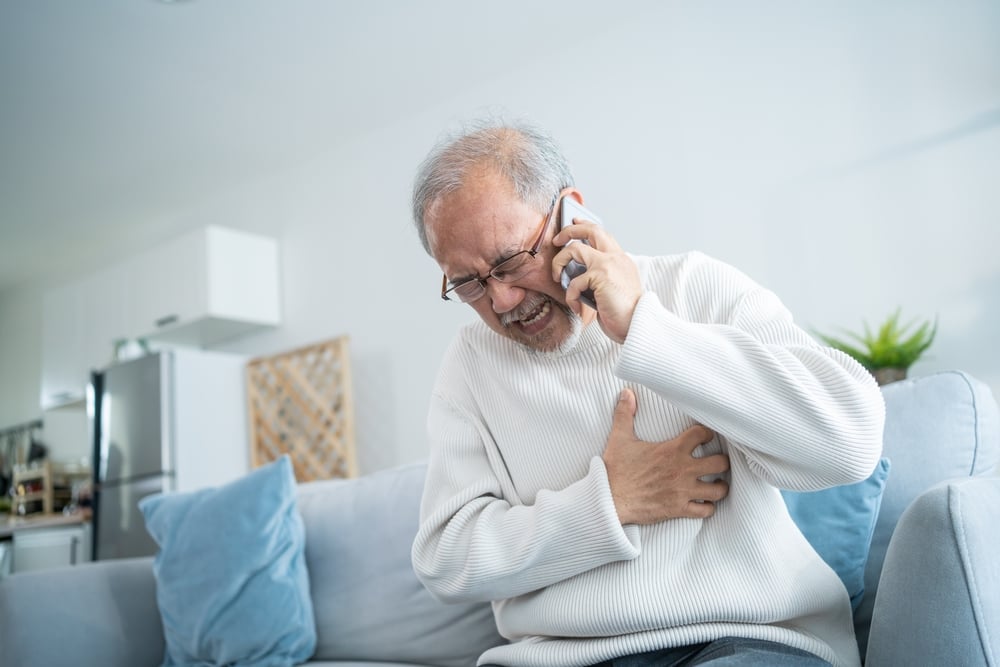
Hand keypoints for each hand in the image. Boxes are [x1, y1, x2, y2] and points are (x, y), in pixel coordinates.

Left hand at [551, 218, 641, 343]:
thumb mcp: (614, 288)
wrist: (637, 324)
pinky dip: (570, 296)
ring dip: (559, 262)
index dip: (585, 226)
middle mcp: (616, 257)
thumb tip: (575, 273)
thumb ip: (600, 276)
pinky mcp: (600, 276)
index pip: (602, 234)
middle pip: (591, 230)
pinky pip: (574, 281)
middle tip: (557, 240)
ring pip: (574, 249)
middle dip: (569, 231)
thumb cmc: (625, 312)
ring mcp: (608, 264)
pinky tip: (576, 307)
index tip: (573, 223)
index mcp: (621, 259)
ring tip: (557, 277)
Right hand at [603, 388, 729, 523]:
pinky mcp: (679, 508)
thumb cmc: (616, 469)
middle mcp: (683, 470)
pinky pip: (705, 511)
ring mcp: (683, 491)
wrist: (609, 498)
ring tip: (716, 483)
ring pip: (718, 490)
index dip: (706, 432)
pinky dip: (708, 507)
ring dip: (720, 486)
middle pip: (720, 463)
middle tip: (718, 461)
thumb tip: (626, 392)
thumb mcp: (619, 438)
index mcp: (672, 450)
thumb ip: (625, 414)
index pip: (701, 434)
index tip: (705, 435)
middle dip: (722, 461)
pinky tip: (704, 503)